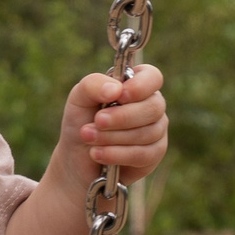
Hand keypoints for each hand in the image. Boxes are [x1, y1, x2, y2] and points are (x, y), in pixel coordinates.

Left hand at [58, 65, 166, 182]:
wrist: (77, 157)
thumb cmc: (81, 121)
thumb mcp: (79, 99)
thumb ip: (93, 85)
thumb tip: (116, 89)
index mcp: (135, 85)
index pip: (152, 77)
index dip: (140, 86)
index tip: (118, 97)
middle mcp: (151, 105)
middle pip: (153, 108)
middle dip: (122, 117)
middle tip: (97, 121)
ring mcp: (156, 131)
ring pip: (148, 133)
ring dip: (113, 137)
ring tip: (89, 138)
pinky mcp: (154, 155)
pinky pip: (145, 155)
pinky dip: (118, 154)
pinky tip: (98, 154)